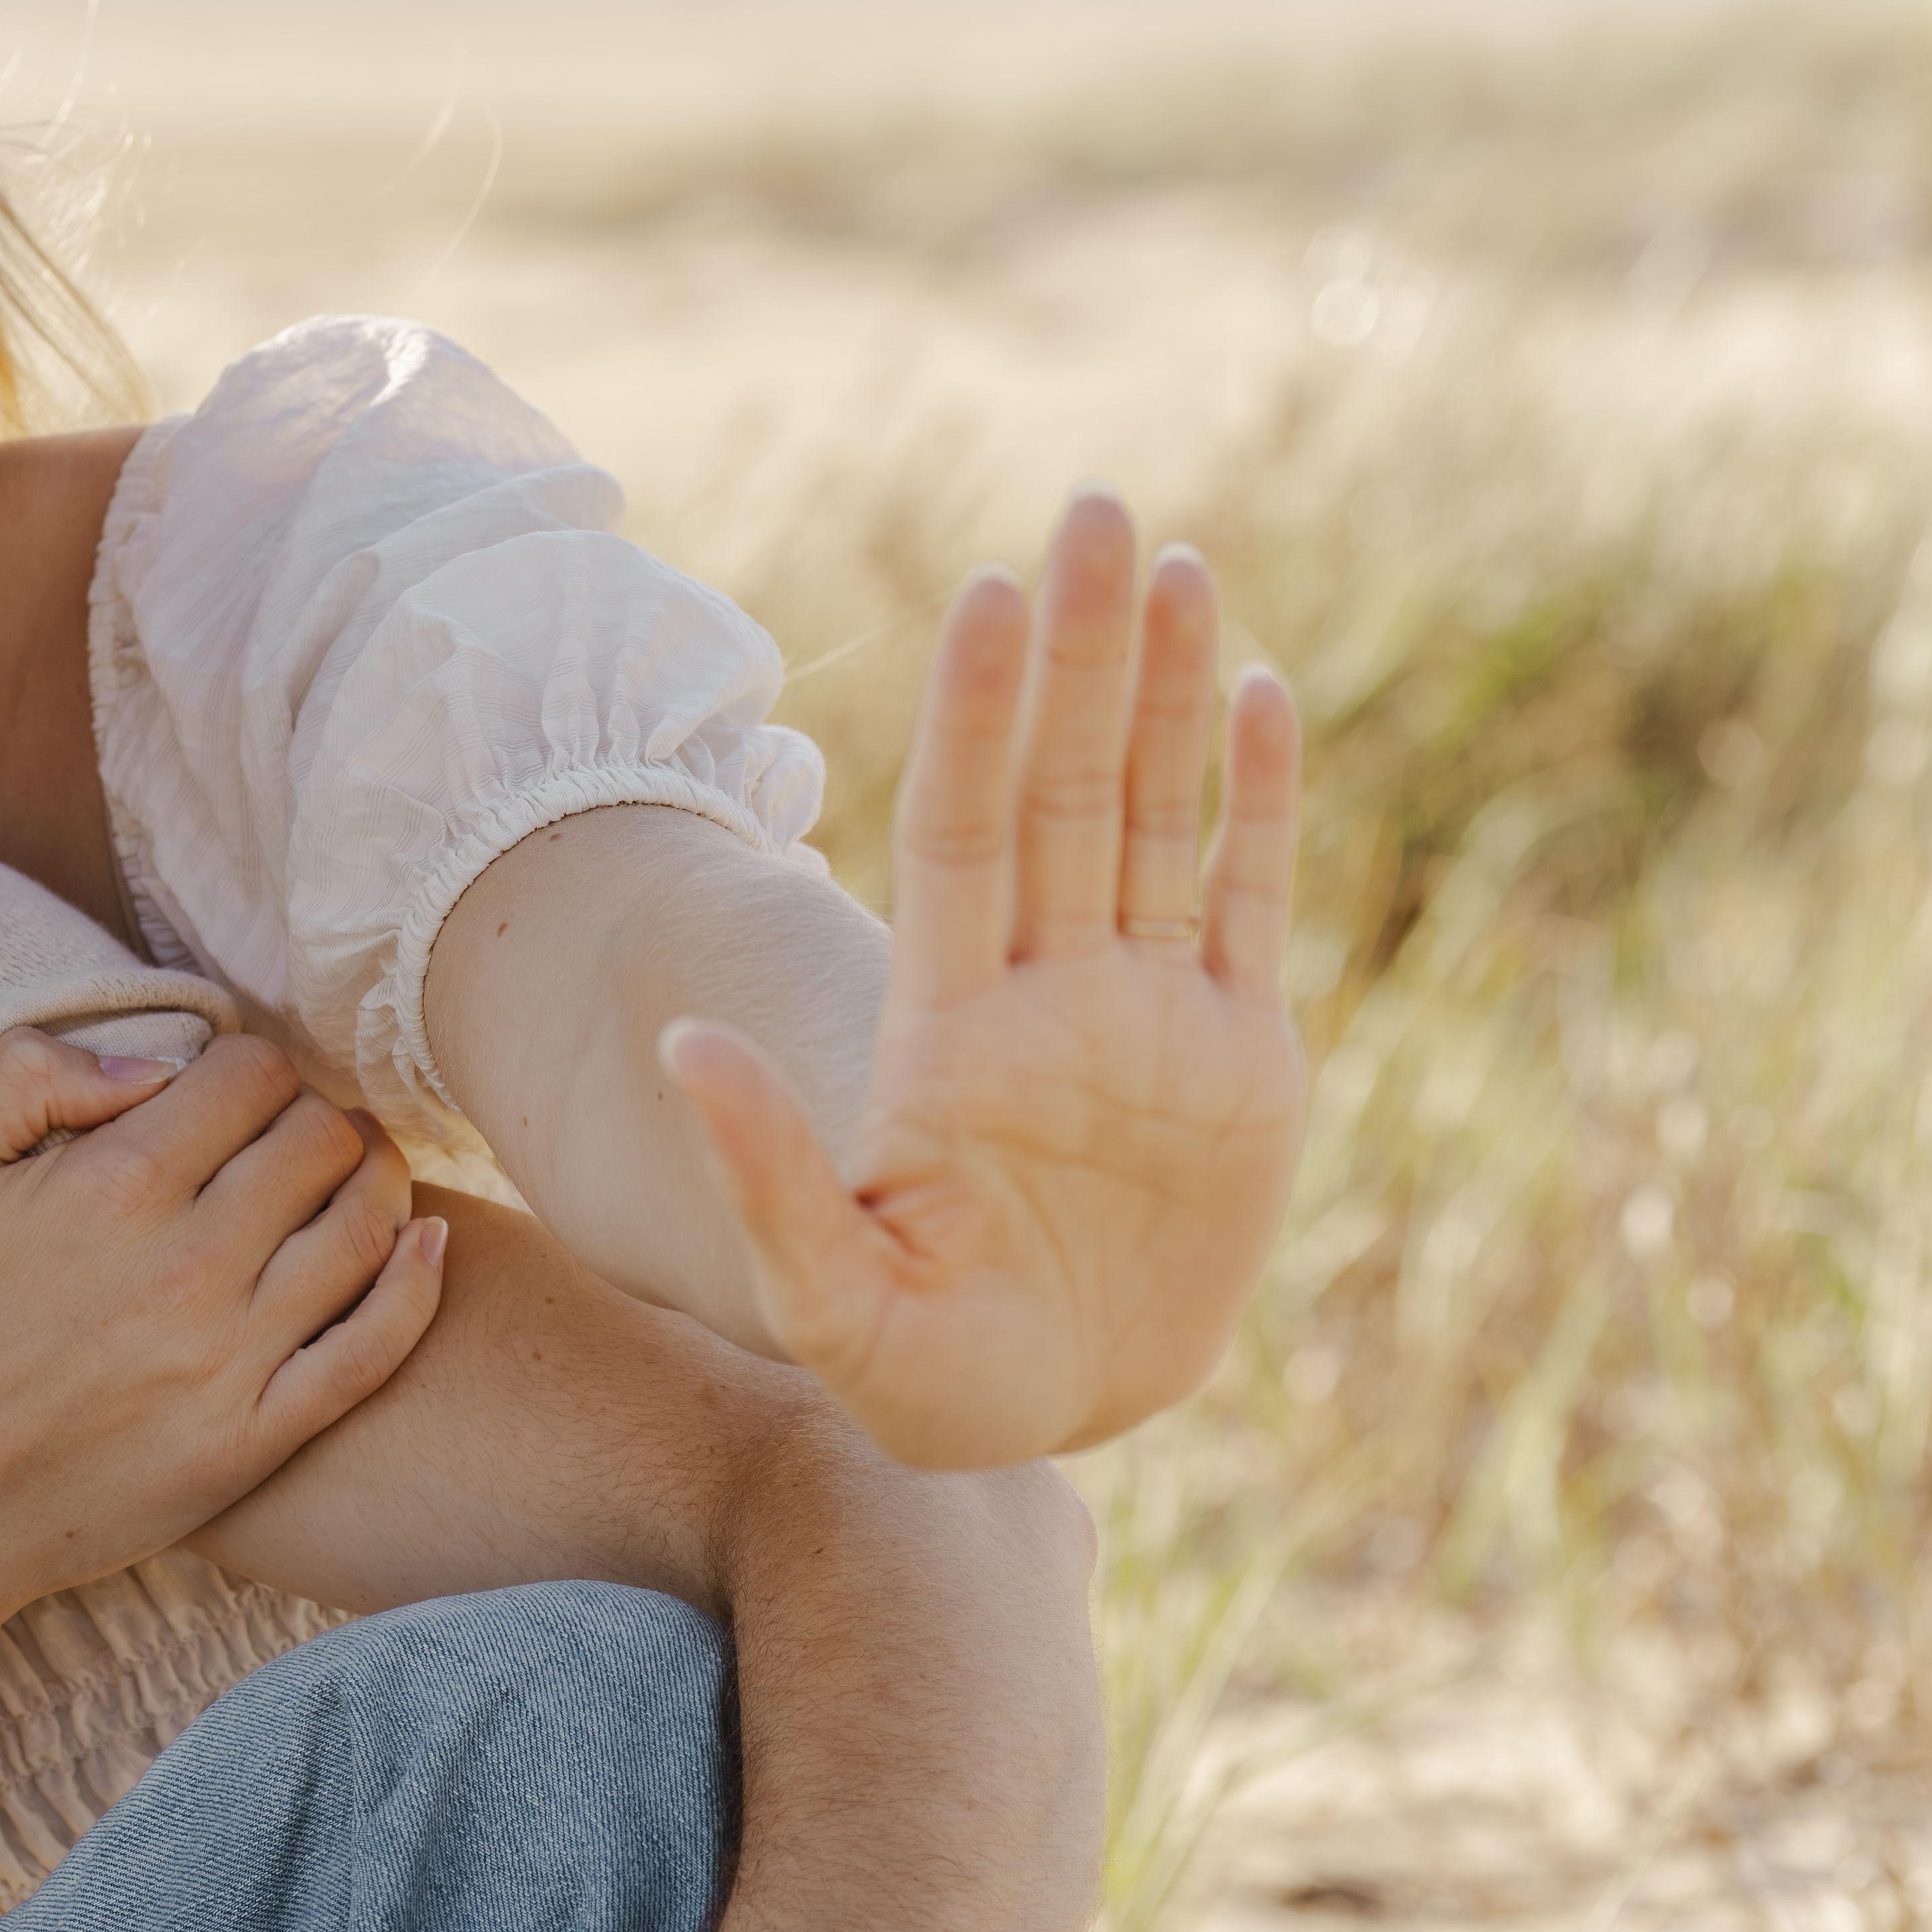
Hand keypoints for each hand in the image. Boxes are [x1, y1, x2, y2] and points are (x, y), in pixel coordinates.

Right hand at [0, 1027, 449, 1659]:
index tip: (233, 1093)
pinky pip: (374, 1346)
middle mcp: (185, 1265)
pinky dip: (417, 1282)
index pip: (253, 1073)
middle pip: (323, 1139)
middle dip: (315, 1118)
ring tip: (357, 1173)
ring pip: (366, 1226)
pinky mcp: (251, 1442)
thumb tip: (154, 1063)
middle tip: (293, 1136)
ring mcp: (228, 1360)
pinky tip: (425, 1241)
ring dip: (377, 1180)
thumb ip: (30, 1075)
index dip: (252, 1067)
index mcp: (112, 1183)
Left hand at [658, 490, 1305, 1469]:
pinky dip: (1255, 803)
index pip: (964, 831)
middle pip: (1064, 789)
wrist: (1049, 1421)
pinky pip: (1247, 905)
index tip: (985, 596)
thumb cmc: (923, 1378)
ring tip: (1166, 560)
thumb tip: (676, 1048)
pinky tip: (1252, 688)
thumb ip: (766, 1172)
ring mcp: (1148, 1020)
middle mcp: (1048, 995)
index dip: (978, 714)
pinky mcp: (1241, 1066)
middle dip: (1078, 655)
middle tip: (1091, 510)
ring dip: (1163, 690)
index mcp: (950, 1034)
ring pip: (1156, 818)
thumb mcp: (828, 1298)